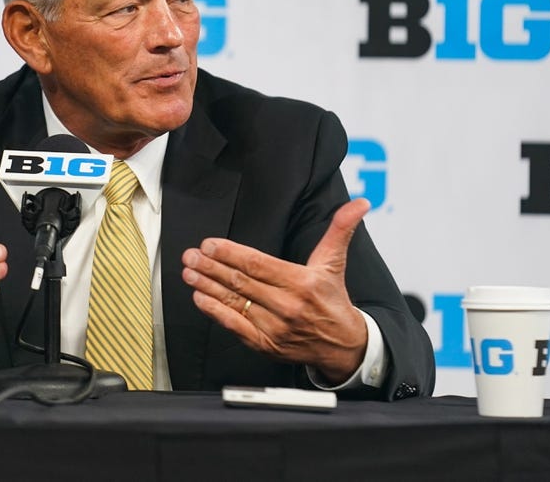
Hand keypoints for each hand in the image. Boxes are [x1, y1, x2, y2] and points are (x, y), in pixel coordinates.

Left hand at [181, 198, 370, 383]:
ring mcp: (274, 327)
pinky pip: (235, 325)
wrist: (343, 346)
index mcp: (301, 282)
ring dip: (207, 286)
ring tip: (189, 271)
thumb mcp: (334, 262)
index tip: (210, 244)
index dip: (230, 254)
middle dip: (211, 266)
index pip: (258, 264)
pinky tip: (199, 298)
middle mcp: (287, 306)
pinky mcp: (266, 344)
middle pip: (241, 282)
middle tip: (191, 254)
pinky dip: (214, 311)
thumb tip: (360, 204)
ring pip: (234, 302)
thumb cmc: (333, 300)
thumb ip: (341, 230)